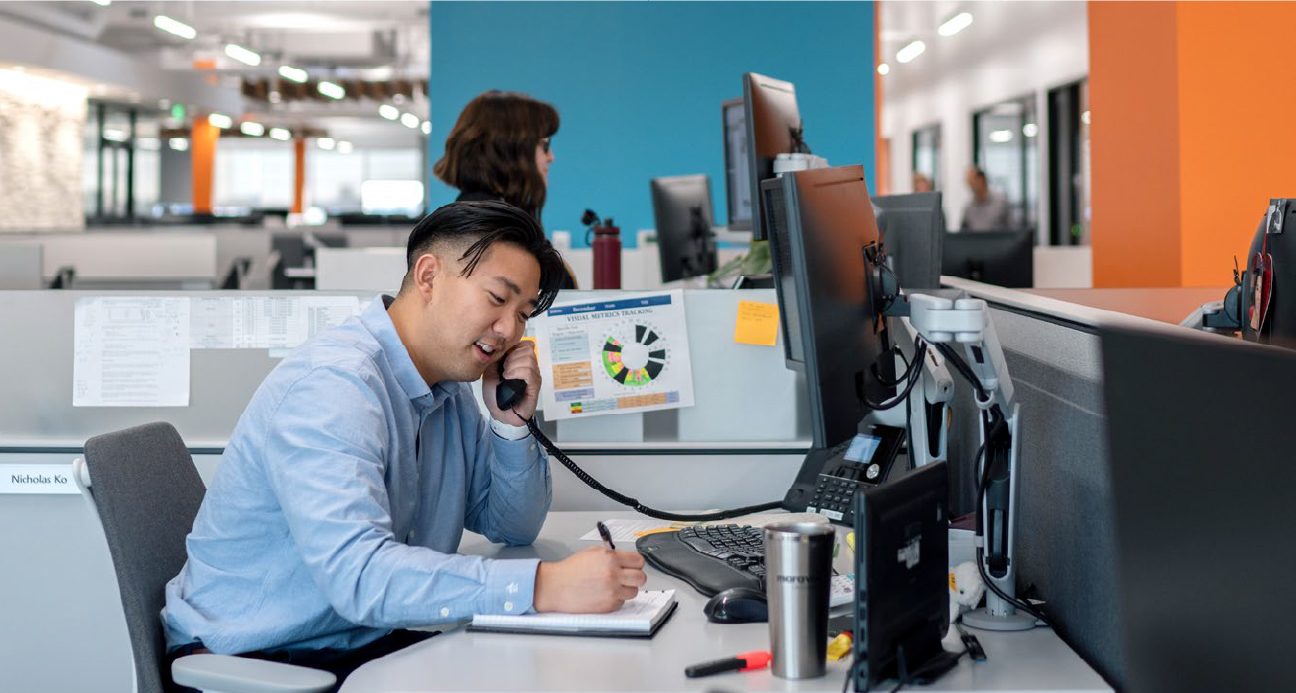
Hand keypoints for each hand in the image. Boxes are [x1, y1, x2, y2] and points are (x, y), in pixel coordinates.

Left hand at [482, 342, 539, 425]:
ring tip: (506, 375)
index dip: (512, 347)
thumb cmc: (496, 395)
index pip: (524, 343)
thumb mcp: (490, 371)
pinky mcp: (535, 385)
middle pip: (528, 349)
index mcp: (520, 361)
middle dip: (512, 357)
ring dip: (513, 366)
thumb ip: (496, 357)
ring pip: (529, 359)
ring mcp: (534, 375)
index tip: (503, 358)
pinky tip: (509, 378)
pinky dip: (517, 372)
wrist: (500, 413)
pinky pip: (530, 372)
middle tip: (504, 369)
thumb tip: (501, 346)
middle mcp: (530, 367)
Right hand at [532, 547, 647, 612]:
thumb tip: (626, 560)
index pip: (639, 561)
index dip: (636, 564)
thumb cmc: (570, 570)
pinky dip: (616, 600)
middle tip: (628, 578)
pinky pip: (622, 602)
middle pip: (641, 578)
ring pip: (634, 592)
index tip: (633, 566)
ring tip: (613, 587)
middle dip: (635, 578)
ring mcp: (612, 591)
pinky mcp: (608, 605)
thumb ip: (611, 555)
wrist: (555, 586)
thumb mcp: (592, 553)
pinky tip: (604, 595)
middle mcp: (613, 574)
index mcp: (610, 558)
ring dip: (626, 590)